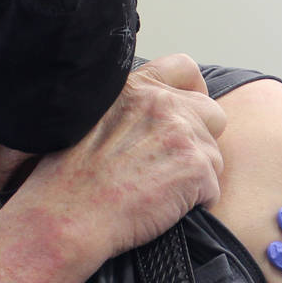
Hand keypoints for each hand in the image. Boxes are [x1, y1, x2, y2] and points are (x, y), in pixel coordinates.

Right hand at [27, 55, 227, 260]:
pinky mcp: (197, 168)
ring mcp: (183, 133)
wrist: (67, 214)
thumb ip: (128, 108)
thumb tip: (150, 122)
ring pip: (214, 156)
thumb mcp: (87, 119)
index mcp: (136, 87)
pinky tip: (164, 210)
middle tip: (171, 167)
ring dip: (196, 177)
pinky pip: (213, 189)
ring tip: (158, 194)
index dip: (193, 93)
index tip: (188, 115)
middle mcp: (162, 103)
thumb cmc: (68, 178)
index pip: (184, 68)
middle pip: (212, 114)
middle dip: (200, 140)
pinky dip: (196, 204)